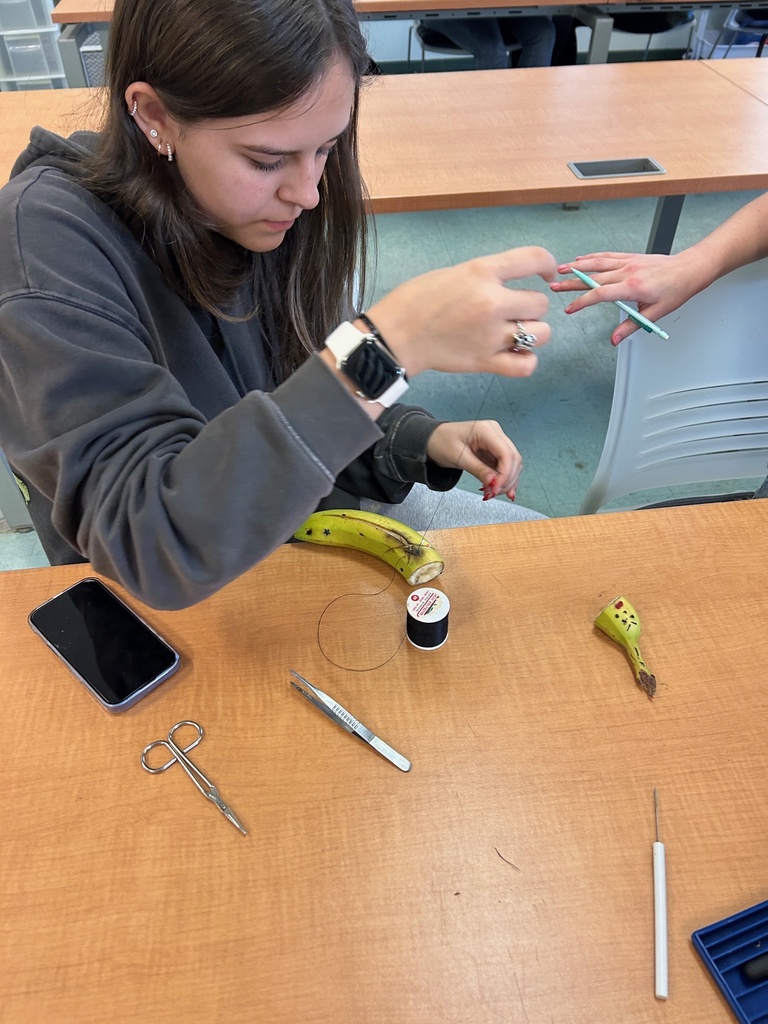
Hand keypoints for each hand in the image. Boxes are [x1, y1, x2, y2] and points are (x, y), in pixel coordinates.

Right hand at [364, 246, 556, 376]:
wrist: (395, 335)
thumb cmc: (418, 300)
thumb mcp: (455, 272)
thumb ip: (487, 276)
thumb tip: (513, 285)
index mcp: (481, 272)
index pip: (534, 259)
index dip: (548, 264)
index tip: (545, 274)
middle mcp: (491, 302)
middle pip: (540, 303)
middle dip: (530, 306)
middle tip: (511, 311)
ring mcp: (490, 335)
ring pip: (541, 334)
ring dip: (533, 333)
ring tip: (514, 333)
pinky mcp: (485, 361)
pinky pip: (526, 365)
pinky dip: (526, 361)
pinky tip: (515, 355)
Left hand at [426, 420, 522, 499]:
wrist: (432, 439)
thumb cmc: (441, 442)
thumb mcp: (459, 458)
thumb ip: (479, 470)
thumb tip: (494, 484)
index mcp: (486, 430)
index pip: (506, 454)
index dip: (505, 474)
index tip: (495, 489)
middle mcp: (495, 433)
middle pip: (513, 459)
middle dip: (506, 480)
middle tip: (492, 493)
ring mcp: (496, 441)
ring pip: (512, 464)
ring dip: (506, 481)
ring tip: (491, 492)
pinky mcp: (493, 450)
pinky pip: (505, 466)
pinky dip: (502, 479)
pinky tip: (497, 489)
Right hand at [550, 251, 705, 344]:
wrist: (690, 269)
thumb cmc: (676, 289)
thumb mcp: (655, 314)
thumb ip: (631, 326)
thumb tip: (614, 339)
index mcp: (633, 287)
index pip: (600, 294)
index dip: (582, 302)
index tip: (570, 309)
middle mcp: (627, 272)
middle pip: (593, 278)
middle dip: (571, 283)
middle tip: (554, 286)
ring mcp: (628, 262)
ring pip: (597, 263)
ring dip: (577, 266)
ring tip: (561, 269)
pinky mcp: (631, 257)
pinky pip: (607, 256)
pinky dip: (592, 257)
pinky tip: (581, 259)